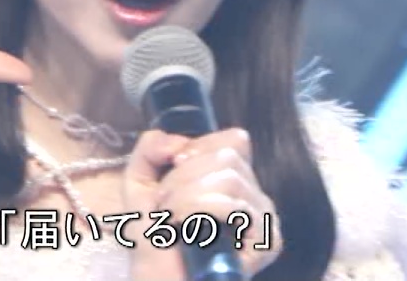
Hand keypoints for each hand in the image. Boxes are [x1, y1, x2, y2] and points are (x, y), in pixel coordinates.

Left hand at [123, 128, 282, 279]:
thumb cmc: (153, 237)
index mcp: (233, 177)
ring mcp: (264, 219)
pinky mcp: (266, 242)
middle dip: (183, 177)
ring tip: (171, 219)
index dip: (199, 147)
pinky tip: (186, 229)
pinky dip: (200, 211)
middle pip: (228, 157)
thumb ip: (150, 148)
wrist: (158, 280)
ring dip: (186, 197)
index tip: (173, 167)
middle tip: (164, 204)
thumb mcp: (140, 181)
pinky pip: (235, 207)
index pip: (235, 140)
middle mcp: (254, 195)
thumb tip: (177, 141)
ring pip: (229, 180)